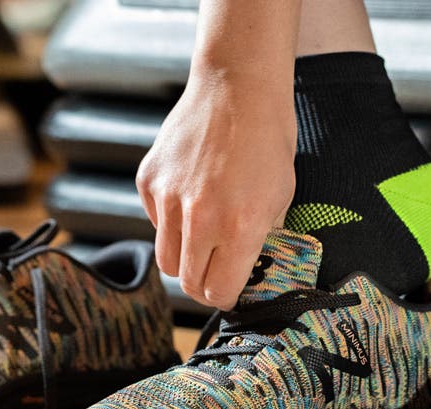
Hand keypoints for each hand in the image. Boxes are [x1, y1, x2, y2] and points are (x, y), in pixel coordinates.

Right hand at [136, 75, 295, 309]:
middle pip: (187, 283)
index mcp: (240, 227)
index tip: (231, 290)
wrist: (237, 89)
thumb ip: (261, 238)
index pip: (218, 292)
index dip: (226, 296)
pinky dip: (170, 221)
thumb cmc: (268, 142)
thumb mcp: (282, 197)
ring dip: (184, 258)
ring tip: (204, 238)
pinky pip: (154, 222)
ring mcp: (168, 199)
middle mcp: (200, 218)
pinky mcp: (148, 181)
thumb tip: (249, 270)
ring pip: (165, 259)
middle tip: (216, 273)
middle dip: (203, 284)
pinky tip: (192, 196)